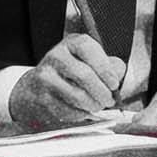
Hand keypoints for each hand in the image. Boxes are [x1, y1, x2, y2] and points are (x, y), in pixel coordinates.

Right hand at [8, 34, 126, 123]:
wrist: (37, 86)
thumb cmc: (71, 73)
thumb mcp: (89, 62)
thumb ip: (108, 64)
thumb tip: (119, 70)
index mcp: (71, 43)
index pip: (88, 48)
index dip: (104, 68)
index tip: (114, 84)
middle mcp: (56, 56)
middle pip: (84, 75)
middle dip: (102, 92)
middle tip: (109, 101)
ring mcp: (46, 76)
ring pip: (76, 95)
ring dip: (93, 105)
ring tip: (97, 106)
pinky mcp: (41, 96)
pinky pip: (67, 109)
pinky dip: (80, 114)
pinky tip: (82, 110)